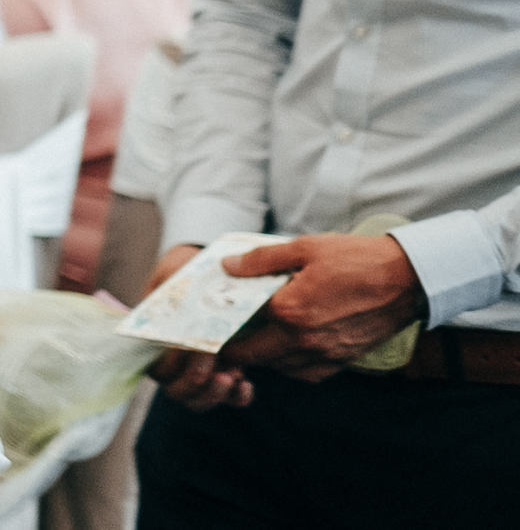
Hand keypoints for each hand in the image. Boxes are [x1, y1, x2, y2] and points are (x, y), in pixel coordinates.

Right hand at [143, 245, 256, 410]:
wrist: (212, 270)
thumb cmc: (186, 270)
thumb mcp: (174, 272)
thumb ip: (170, 288)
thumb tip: (175, 306)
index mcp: (153, 338)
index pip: (156, 367)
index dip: (171, 364)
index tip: (190, 346)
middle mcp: (173, 362)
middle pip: (176, 390)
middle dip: (195, 381)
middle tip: (214, 363)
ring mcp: (199, 371)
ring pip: (198, 400)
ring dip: (214, 393)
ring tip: (232, 376)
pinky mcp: (226, 373)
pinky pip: (229, 398)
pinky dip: (237, 396)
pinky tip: (246, 384)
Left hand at [215, 234, 424, 381]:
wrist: (408, 280)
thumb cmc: (356, 259)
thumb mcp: (303, 247)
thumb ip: (261, 260)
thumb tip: (228, 267)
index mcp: (289, 311)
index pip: (241, 328)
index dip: (222, 328)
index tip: (211, 324)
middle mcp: (304, 339)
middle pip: (255, 355)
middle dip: (238, 347)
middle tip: (229, 332)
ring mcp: (326, 354)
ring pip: (280, 367)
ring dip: (264, 356)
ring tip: (256, 335)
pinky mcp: (344, 360)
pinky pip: (306, 373)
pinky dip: (291, 364)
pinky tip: (288, 345)